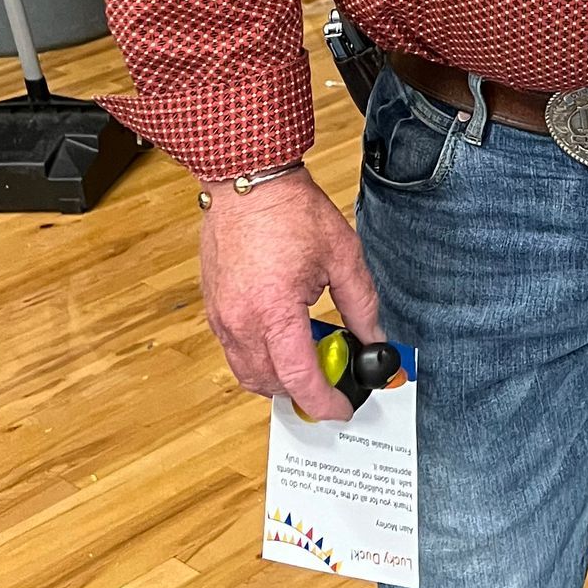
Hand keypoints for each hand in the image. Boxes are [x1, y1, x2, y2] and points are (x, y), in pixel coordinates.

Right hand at [198, 166, 384, 422]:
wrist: (247, 180)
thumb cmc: (291, 211)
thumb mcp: (342, 256)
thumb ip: (361, 305)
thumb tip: (375, 338)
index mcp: (274, 310)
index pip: (298, 377)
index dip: (323, 400)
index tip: (341, 408)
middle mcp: (240, 320)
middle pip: (269, 384)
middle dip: (301, 392)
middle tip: (331, 381)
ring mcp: (221, 315)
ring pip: (246, 372)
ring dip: (277, 379)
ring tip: (308, 361)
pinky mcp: (212, 306)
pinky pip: (233, 351)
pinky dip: (258, 358)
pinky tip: (283, 338)